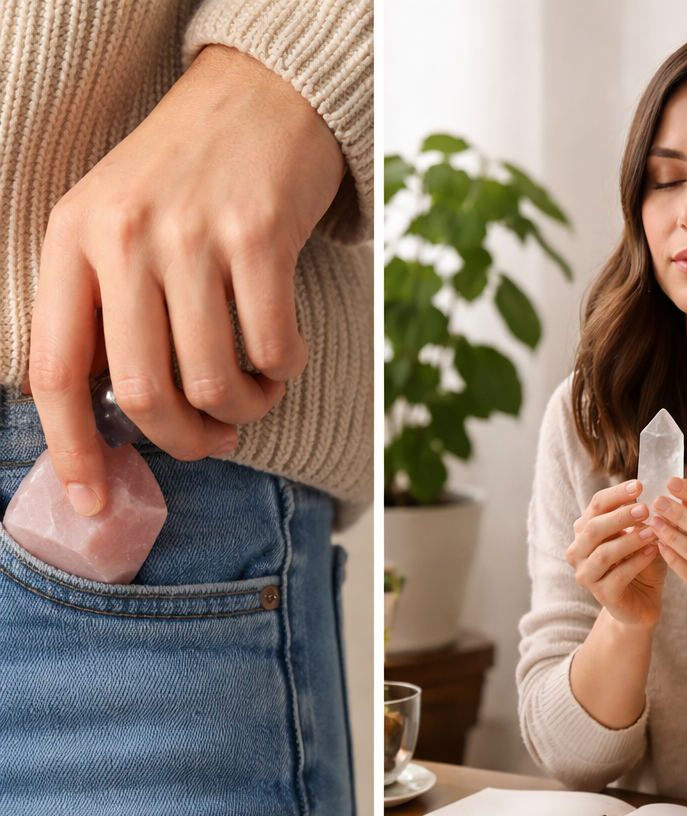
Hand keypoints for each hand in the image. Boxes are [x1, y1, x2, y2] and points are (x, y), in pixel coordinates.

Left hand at [27, 44, 345, 515]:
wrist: (259, 97)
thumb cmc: (188, 176)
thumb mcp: (116, 225)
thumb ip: (107, 307)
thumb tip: (123, 419)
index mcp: (71, 241)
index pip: (57, 371)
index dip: (74, 449)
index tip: (95, 501)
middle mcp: (123, 237)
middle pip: (144, 392)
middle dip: (185, 442)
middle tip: (212, 441)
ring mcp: (193, 236)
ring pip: (212, 380)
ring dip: (243, 408)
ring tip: (253, 394)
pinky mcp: (260, 235)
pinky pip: (272, 346)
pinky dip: (283, 371)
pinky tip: (282, 356)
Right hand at [566, 480, 665, 628]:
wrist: (643, 601)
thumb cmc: (642, 562)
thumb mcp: (641, 534)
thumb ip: (642, 516)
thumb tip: (657, 491)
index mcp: (585, 531)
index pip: (596, 505)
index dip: (616, 494)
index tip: (639, 485)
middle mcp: (579, 552)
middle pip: (593, 528)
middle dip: (620, 516)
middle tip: (646, 509)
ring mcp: (587, 575)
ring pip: (604, 553)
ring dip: (630, 540)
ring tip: (653, 532)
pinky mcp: (602, 595)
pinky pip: (618, 576)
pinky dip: (636, 562)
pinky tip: (653, 551)